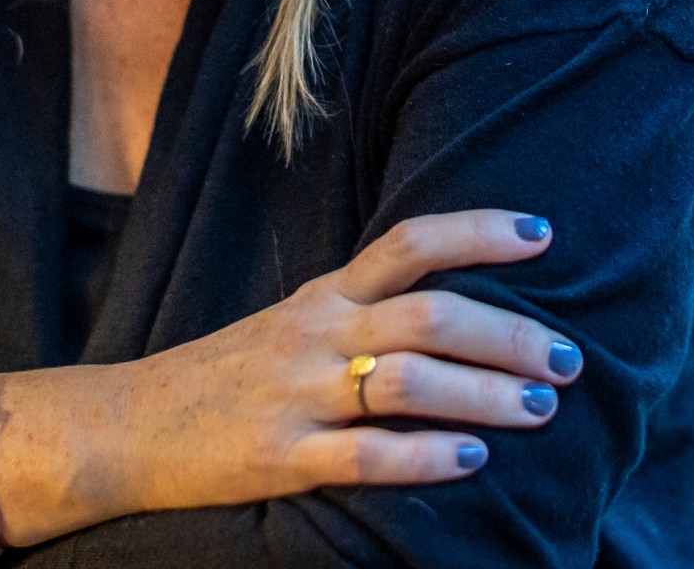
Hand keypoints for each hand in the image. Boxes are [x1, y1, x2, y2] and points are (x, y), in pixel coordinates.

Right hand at [121, 208, 580, 507]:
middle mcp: (316, 333)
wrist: (127, 424)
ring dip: (484, 394)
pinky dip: (424, 457)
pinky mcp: (280, 458)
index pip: (410, 242)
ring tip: (540, 407)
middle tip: (566, 357)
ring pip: (407, 381)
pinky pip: (364, 455)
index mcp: (325, 295)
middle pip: (429, 315)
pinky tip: (471, 461)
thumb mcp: (297, 320)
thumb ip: (366, 307)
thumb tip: (465, 301)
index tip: (543, 235)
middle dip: (509, 333)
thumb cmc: (231, 373)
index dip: (480, 231)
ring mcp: (297, 395)